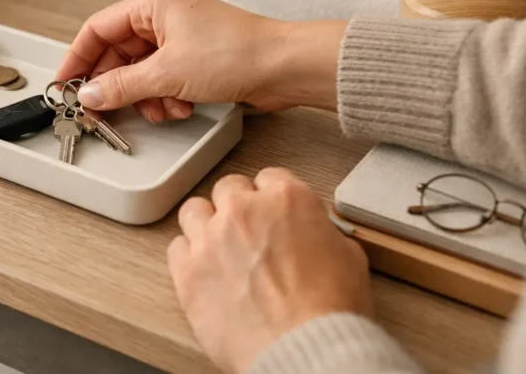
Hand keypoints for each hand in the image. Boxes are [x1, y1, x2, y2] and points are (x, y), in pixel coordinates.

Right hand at [55, 0, 345, 122]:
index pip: (98, 29)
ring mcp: (180, 37)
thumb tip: (91, 94)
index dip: (78, 59)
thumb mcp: (167, 73)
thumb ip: (122, 86)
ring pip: (141, 72)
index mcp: (153, 4)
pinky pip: (163, 80)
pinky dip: (165, 97)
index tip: (66, 85)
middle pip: (119, 54)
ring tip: (162, 108)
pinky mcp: (196, 58)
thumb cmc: (237, 52)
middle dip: (117, 86)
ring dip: (146, 96)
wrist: (284, 67)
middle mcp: (164, 16)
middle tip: (104, 110)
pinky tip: (181, 107)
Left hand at [168, 169, 371, 373]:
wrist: (305, 348)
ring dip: (206, 224)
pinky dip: (187, 256)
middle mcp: (244, 210)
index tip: (269, 211)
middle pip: (228, 189)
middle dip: (237, 207)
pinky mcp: (188, 270)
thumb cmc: (329, 312)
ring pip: (195, 210)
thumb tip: (315, 235)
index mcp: (287, 199)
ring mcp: (211, 238)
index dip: (271, 197)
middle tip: (245, 232)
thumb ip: (322, 233)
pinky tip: (201, 270)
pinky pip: (176, 247)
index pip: (269, 178)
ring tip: (217, 246)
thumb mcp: (349, 257)